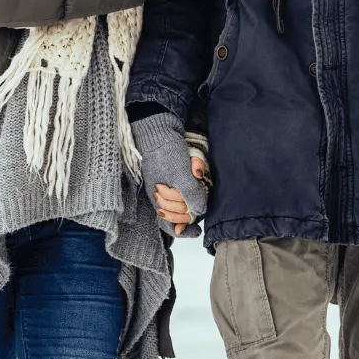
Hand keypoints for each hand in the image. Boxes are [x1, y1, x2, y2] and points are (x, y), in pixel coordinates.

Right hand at [131, 112, 207, 237]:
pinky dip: (193, 175)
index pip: (170, 225)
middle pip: (181, 212)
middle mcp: (163, 195)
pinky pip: (187, 181)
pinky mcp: (175, 172)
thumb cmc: (165, 152)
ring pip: (185, 197)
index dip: (184, 231)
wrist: (158, 128)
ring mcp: (169, 184)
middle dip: (192, 203)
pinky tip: (196, 167)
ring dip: (194, 187)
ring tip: (197, 172)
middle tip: (200, 189)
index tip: (198, 230)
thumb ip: (190, 195)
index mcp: (159, 200)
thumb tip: (200, 212)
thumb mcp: (180, 174)